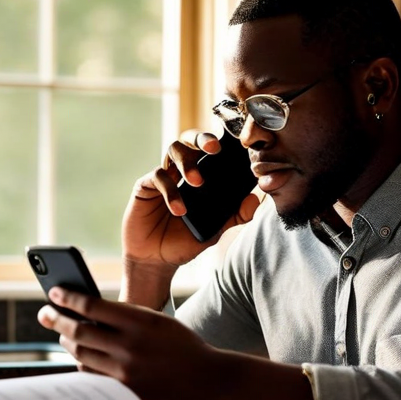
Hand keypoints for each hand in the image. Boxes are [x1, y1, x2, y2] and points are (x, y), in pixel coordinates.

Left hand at [37, 287, 227, 399]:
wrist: (208, 381)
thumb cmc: (182, 346)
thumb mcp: (156, 321)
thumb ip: (124, 316)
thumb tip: (85, 312)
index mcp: (139, 322)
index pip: (90, 306)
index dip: (68, 298)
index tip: (54, 292)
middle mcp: (129, 348)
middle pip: (78, 331)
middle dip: (56, 320)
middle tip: (45, 314)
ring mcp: (125, 374)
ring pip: (80, 355)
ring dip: (68, 343)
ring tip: (64, 335)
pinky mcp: (125, 394)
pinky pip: (92, 377)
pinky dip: (83, 365)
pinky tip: (81, 357)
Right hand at [122, 131, 261, 271]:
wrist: (156, 260)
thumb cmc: (184, 241)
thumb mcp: (214, 230)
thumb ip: (235, 216)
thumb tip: (255, 200)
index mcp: (200, 175)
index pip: (209, 150)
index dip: (220, 142)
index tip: (235, 144)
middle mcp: (181, 170)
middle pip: (190, 139)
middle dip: (202, 139)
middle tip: (214, 149)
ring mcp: (164, 176)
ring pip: (173, 149)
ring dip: (187, 163)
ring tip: (197, 183)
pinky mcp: (145, 185)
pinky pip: (158, 177)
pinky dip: (170, 191)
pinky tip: (179, 210)